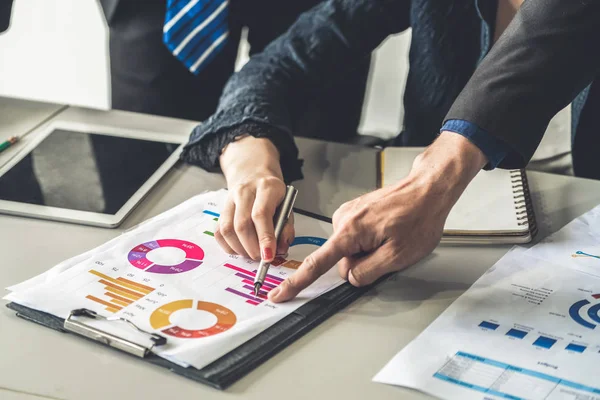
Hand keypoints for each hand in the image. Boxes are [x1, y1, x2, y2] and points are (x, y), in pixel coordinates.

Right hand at [216, 135, 293, 260]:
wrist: (253, 172)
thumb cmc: (273, 193)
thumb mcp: (287, 205)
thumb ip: (286, 228)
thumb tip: (280, 250)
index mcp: (266, 187)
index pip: (261, 214)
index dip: (265, 238)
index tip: (269, 256)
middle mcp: (245, 191)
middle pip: (242, 224)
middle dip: (252, 248)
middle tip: (261, 258)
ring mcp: (230, 199)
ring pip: (228, 229)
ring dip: (240, 249)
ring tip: (252, 254)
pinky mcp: (221, 208)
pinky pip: (219, 231)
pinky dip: (229, 246)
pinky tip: (240, 249)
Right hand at [269, 131, 487, 301]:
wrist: (427, 189)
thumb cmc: (418, 217)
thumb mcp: (398, 256)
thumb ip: (368, 272)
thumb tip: (350, 278)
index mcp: (349, 231)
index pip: (316, 264)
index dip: (297, 283)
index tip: (280, 294)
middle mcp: (343, 219)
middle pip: (341, 259)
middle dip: (362, 263)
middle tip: (389, 249)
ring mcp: (348, 214)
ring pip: (350, 249)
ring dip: (369, 251)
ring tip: (392, 236)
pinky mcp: (355, 211)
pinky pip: (356, 237)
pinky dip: (370, 240)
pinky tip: (388, 230)